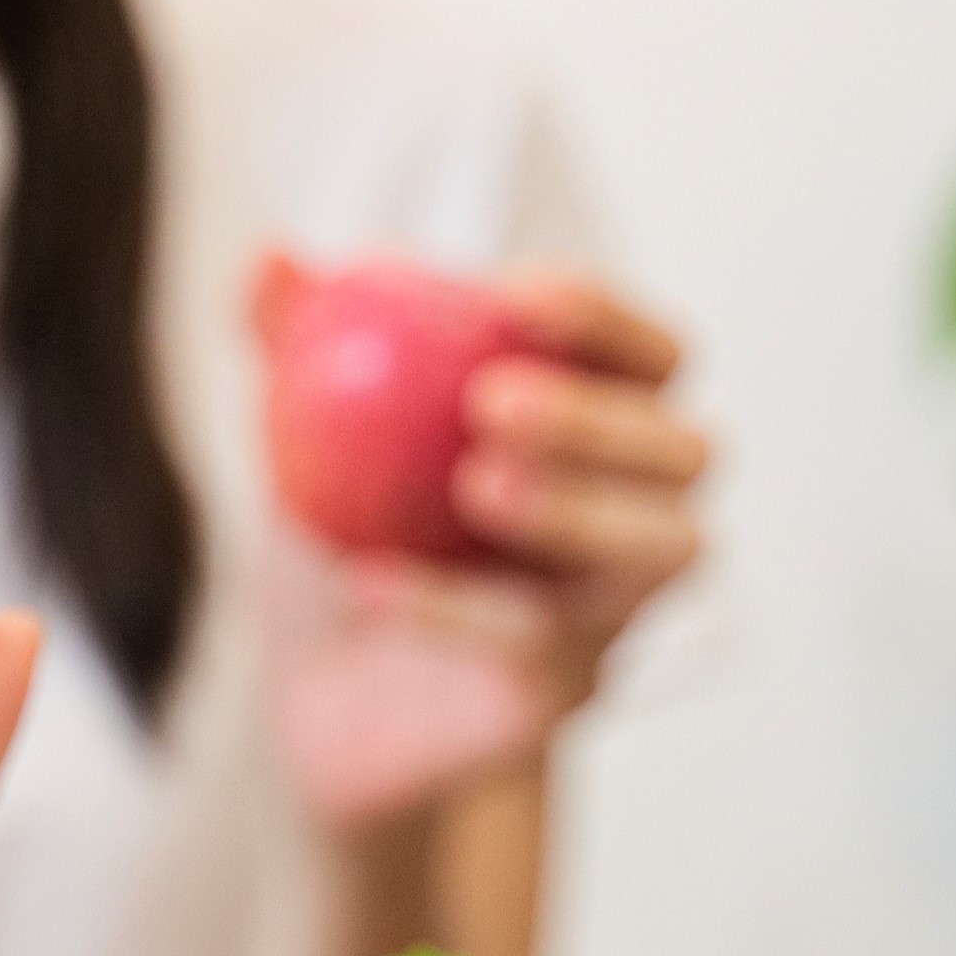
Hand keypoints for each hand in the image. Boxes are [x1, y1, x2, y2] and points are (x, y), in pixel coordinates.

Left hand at [270, 270, 713, 826]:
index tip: (512, 292)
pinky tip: (372, 583)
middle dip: (599, 415)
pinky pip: (541, 648)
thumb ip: (296, 343)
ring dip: (579, 508)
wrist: (323, 701)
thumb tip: (271, 254)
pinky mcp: (571, 691)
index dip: (604, 316)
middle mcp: (640, 513)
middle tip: (492, 400)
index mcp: (603, 426)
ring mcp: (616, 611)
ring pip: (666, 551)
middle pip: (683, 450)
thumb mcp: (305, 435)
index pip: (650, 354)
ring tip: (475, 484)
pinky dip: (460, 609)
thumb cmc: (346, 537)